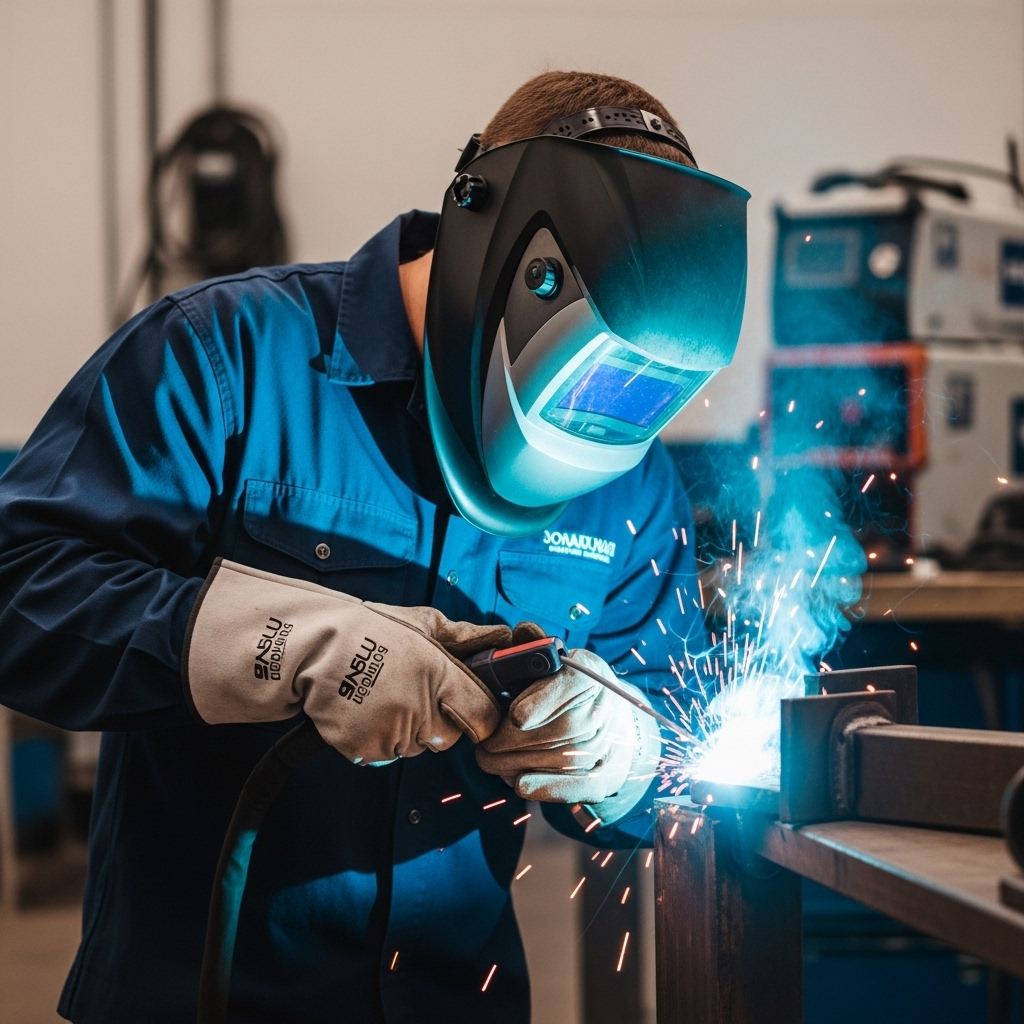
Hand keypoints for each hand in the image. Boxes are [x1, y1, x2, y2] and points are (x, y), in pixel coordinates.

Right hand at [183, 559, 510, 763]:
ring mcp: (391, 732)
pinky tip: (366, 710)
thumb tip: (501, 637)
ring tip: (384, 696)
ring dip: (408, 729)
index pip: (483, 715)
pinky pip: (386, 753)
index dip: (481, 715)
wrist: (310, 650)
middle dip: (440, 720)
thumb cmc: (366, 630)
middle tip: (414, 692)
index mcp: (438, 674)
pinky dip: (380, 738)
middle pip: (449, 737)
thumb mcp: (420, 622)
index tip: (474, 709)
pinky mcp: (366, 749)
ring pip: (416, 746)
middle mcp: (418, 707)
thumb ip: (464, 636)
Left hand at [476, 645, 661, 822]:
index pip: (572, 685)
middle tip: (483, 746)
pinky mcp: (605, 776)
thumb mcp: (554, 662)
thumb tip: (523, 632)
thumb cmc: (568, 688)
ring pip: (566, 759)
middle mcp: (605, 709)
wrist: (612, 720)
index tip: (515, 715)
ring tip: (490, 761)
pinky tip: (519, 783)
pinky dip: (548, 787)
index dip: (544, 701)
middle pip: (564, 728)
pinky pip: (578, 785)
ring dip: (522, 763)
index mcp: (590, 674)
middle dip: (518, 740)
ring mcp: (609, 745)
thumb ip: (534, 648)